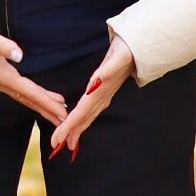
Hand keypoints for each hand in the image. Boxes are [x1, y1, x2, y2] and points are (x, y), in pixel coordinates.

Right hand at [0, 0, 67, 123]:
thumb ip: (3, 45)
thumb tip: (19, 55)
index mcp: (1, 74)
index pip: (29, 91)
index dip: (46, 101)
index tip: (61, 111)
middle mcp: (0, 82)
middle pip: (29, 99)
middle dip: (47, 109)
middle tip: (65, 121)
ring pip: (24, 97)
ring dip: (41, 105)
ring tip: (57, 112)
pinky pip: (20, 91)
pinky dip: (32, 98)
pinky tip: (39, 98)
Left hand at [47, 35, 135, 157]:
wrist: (139, 49)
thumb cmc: (126, 51)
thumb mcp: (118, 58)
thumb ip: (108, 70)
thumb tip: (96, 83)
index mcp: (100, 91)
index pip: (81, 112)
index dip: (69, 126)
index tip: (58, 139)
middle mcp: (102, 97)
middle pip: (83, 118)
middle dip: (69, 133)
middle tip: (56, 146)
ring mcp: (104, 96)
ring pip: (87, 116)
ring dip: (76, 129)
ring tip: (66, 141)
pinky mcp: (103, 92)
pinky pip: (90, 109)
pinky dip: (81, 119)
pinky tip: (78, 122)